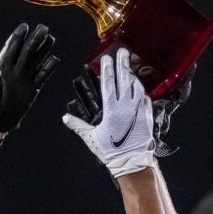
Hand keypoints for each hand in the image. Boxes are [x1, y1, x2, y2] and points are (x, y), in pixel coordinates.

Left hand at [0, 23, 59, 147]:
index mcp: (1, 71)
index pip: (10, 51)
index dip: (17, 38)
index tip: (24, 27)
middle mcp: (13, 73)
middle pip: (25, 52)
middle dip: (33, 39)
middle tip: (43, 28)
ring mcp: (23, 81)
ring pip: (34, 62)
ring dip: (42, 50)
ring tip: (51, 38)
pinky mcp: (31, 90)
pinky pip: (41, 77)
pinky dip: (48, 68)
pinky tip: (54, 59)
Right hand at [66, 61, 194, 158]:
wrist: (132, 161)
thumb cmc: (111, 151)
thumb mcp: (91, 138)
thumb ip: (78, 126)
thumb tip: (65, 118)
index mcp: (111, 110)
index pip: (108, 84)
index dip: (107, 69)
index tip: (106, 58)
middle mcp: (126, 107)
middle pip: (124, 80)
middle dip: (122, 64)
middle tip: (122, 51)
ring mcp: (138, 110)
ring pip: (136, 87)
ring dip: (132, 75)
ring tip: (129, 67)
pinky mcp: (147, 116)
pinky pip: (145, 98)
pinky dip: (141, 90)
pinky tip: (139, 87)